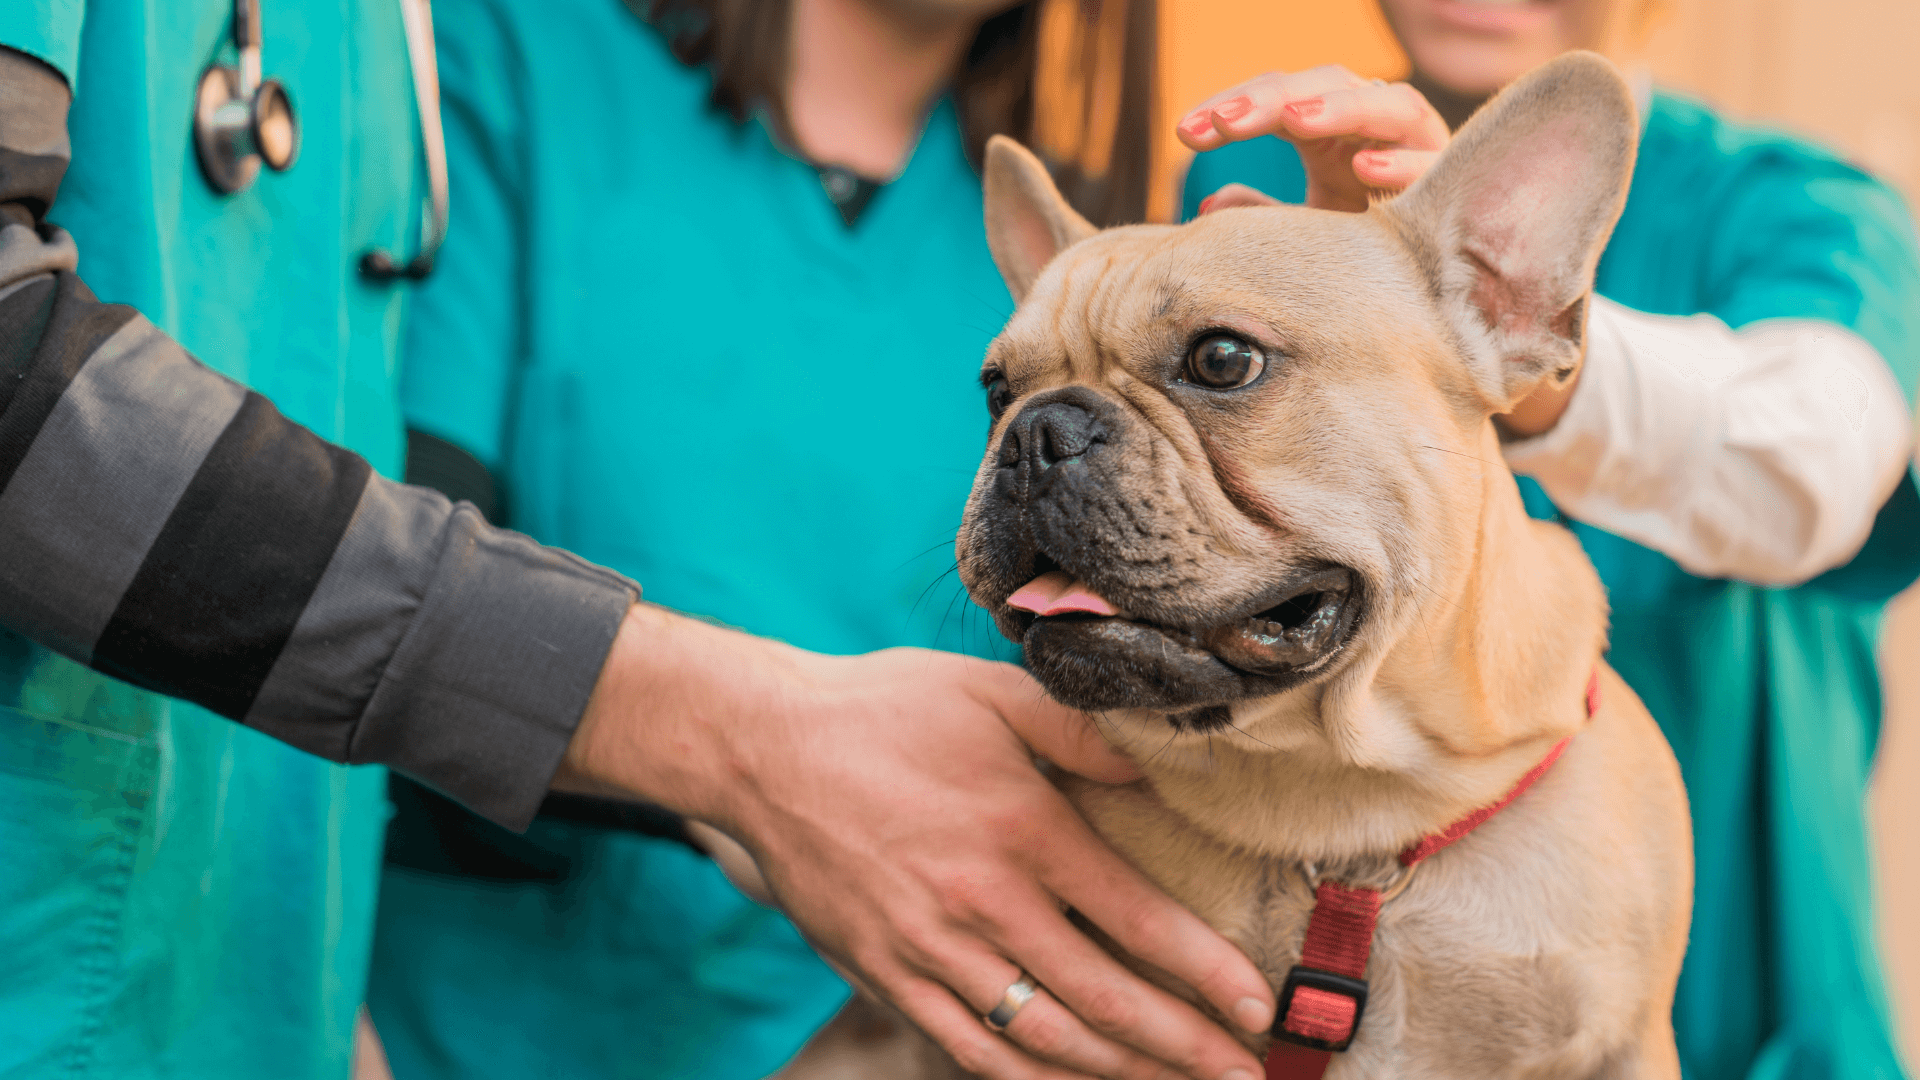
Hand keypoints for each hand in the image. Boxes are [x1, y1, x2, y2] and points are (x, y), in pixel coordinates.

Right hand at [558, 604, 1274, 1079]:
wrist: (762, 749)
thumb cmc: (884, 711)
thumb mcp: (992, 694)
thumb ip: (1083, 733)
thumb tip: (1163, 768)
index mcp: (1020, 829)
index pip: (1135, 920)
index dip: (1204, 972)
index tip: (1255, 1006)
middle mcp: (980, 902)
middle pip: (1103, 998)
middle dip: (1183, 1045)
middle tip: (1244, 1073)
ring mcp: (929, 949)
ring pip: (1042, 1037)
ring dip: (1120, 1073)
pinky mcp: (887, 975)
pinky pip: (969, 1048)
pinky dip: (1030, 1079)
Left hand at [1177, 66, 1449, 211]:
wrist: (1434, 271)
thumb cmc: (1364, 237)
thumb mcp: (1307, 223)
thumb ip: (1262, 213)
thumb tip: (1208, 208)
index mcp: (1333, 125)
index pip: (1277, 100)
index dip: (1231, 110)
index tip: (1184, 132)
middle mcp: (1374, 121)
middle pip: (1325, 86)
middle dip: (1272, 99)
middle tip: (1223, 121)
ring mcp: (1416, 143)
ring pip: (1386, 105)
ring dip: (1340, 109)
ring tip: (1292, 120)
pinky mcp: (1450, 179)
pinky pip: (1429, 162)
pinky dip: (1402, 164)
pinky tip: (1365, 170)